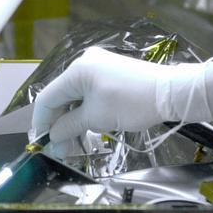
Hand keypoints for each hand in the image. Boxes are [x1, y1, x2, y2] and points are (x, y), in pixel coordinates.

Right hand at [29, 48, 212, 157]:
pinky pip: (89, 93)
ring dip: (72, 120)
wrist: (170, 93)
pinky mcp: (110, 73)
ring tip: (74, 143)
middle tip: (60, 149)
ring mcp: (98, 66)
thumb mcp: (96, 118)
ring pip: (75, 97)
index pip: (47, 98)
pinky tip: (87, 127)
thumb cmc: (132, 103)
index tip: (42, 143)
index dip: (42, 123)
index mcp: (76, 70)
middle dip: (59, 124)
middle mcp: (84, 63)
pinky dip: (85, 111)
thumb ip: (69, 126)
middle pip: (61, 97)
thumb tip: (52, 136)